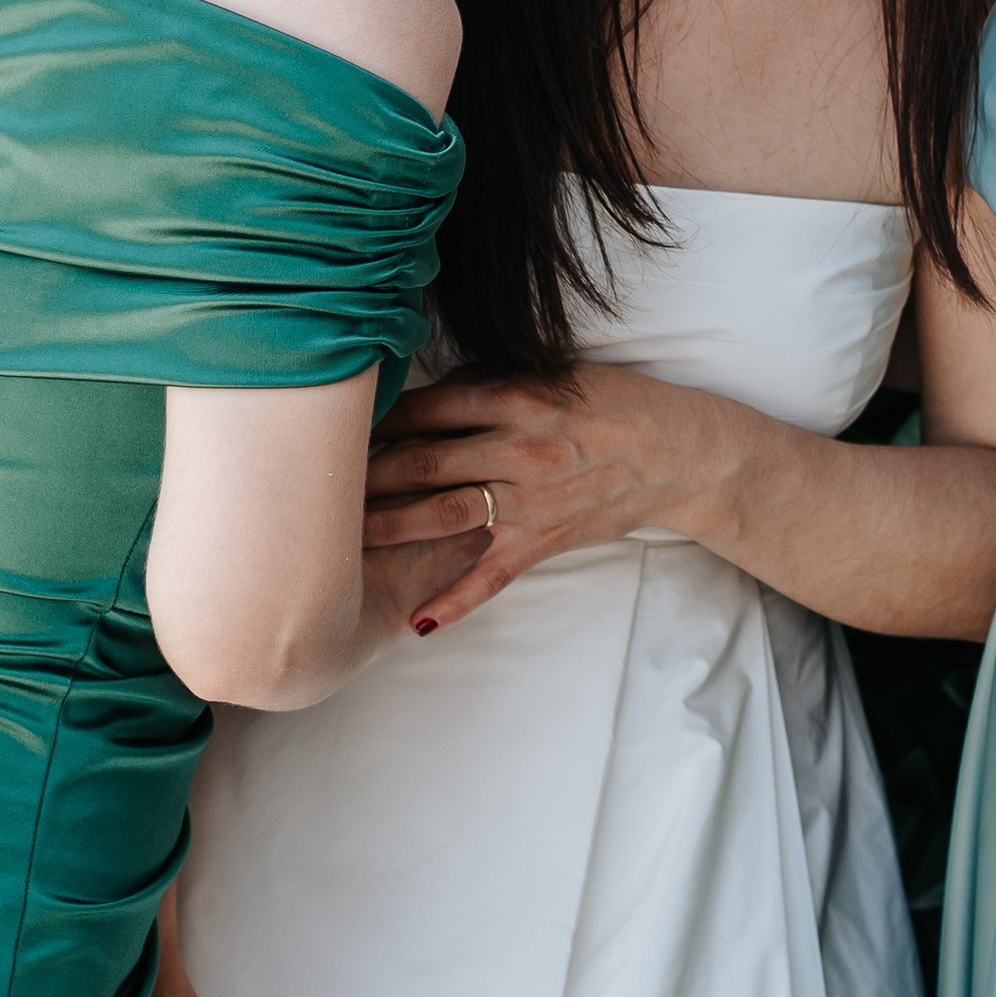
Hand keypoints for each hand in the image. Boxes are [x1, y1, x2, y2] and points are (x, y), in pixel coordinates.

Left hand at [363, 367, 734, 631]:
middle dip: (367, 474)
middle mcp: (519, 447)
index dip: (380, 419)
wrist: (679, 454)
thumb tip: (429, 392)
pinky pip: (492, 575)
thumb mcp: (554, 374)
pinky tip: (418, 622)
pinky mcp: (545, 539)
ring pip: (444, 514)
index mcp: (517, 397)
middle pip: (424, 462)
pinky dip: (456, 601)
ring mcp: (531, 499)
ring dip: (390, 527)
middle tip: (317, 486)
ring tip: (340, 541)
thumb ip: (492, 383)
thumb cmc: (614, 404)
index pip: (430, 407)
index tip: (341, 429)